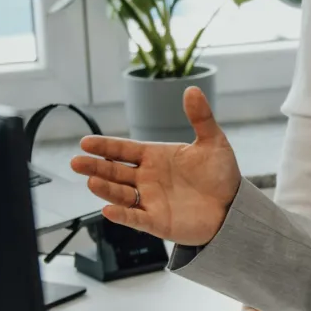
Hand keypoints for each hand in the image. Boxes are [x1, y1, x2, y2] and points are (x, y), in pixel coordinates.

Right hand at [70, 87, 240, 244]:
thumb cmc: (221, 175)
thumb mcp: (213, 142)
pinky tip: (108, 210)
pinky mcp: (158, 222)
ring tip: (91, 181)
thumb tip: (192, 89)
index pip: (124, 150)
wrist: (234, 207)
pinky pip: (135, 218)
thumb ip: (200, 117)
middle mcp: (147, 178)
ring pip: (121, 194)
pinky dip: (122, 215)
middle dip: (95, 166)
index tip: (85, 142)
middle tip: (76, 162)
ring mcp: (150, 200)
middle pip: (115, 171)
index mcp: (155, 157)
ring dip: (105, 189)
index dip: (105, 147)